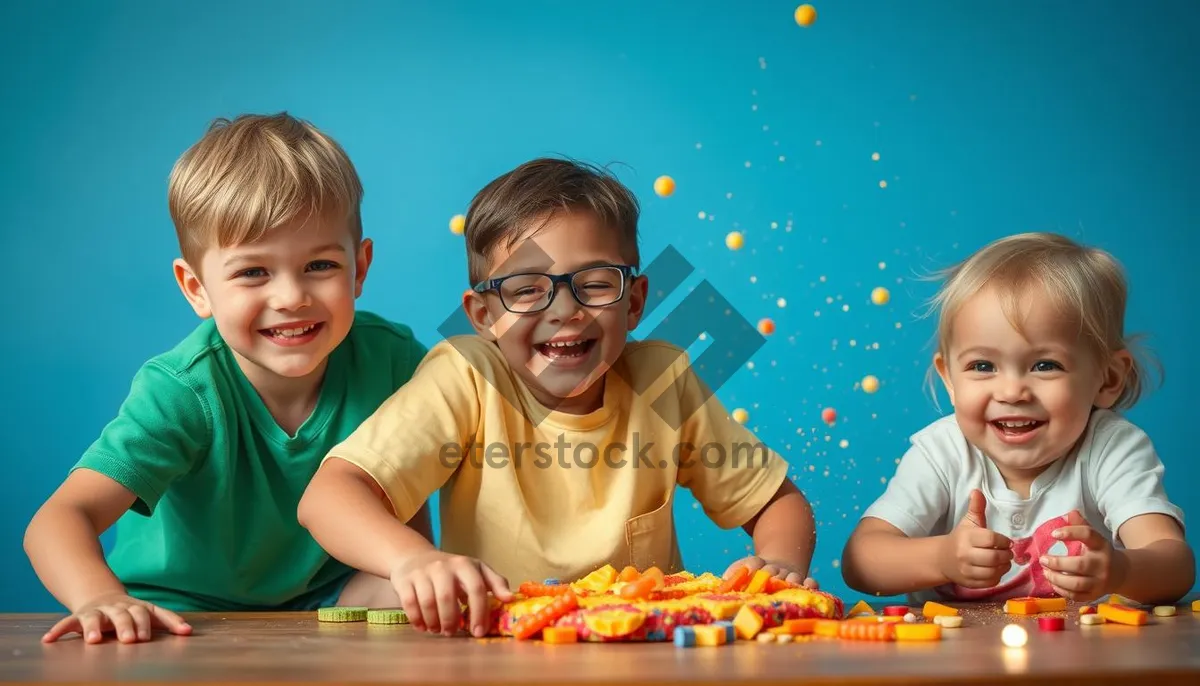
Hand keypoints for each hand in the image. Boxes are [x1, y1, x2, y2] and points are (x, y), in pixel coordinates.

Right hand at [42, 592, 191, 643]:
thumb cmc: (131, 611)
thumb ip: (169, 621)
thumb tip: (189, 632)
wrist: (101, 595)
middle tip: (129, 640)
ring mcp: (97, 611)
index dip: (146, 624)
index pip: (145, 613)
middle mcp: (117, 607)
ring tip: (92, 640)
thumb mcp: (150, 613)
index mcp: (136, 607)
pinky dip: (59, 630)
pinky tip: (49, 640)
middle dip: (126, 626)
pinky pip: (67, 622)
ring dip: (93, 628)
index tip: (146, 637)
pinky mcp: (79, 616)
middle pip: (123, 615)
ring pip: (95, 617)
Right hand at [389, 550, 513, 637]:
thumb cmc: (451, 569)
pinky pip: (409, 604)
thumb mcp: (476, 570)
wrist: (415, 557)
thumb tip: (510, 599)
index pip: (476, 588)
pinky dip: (417, 620)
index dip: (479, 612)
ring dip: (434, 623)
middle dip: (451, 621)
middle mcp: (442, 566)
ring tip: (438, 630)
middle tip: (452, 632)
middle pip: (447, 598)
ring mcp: (421, 572)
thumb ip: (495, 583)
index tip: (478, 632)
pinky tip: (423, 627)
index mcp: (464, 564)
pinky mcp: (404, 580)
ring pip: (427, 603)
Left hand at [723, 555, 818, 588]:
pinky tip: (810, 586)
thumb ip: (733, 573)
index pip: (754, 563)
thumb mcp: (742, 569)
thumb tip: (724, 580)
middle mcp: (775, 570)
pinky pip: (810, 583)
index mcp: (758, 565)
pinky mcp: (803, 583)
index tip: (748, 569)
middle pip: (772, 571)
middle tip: (768, 579)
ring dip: (789, 581)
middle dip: (769, 575)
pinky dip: (811, 584)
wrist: (780, 564)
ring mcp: (790, 576)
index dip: (751, 565)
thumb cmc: (755, 575)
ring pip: (792, 577)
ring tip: (789, 583)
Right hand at [937, 489, 1014, 588]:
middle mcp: (965, 554)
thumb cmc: (960, 538)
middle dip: (1006, 555)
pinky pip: (990, 583)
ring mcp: (966, 570)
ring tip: (1004, 561)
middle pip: (994, 558)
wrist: (941, 559)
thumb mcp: (968, 522)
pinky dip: (998, 577)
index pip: (991, 539)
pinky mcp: (969, 583)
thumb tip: (977, 490)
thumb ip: (976, 507)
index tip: (1006, 541)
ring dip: (1004, 567)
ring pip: (993, 572)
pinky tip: (997, 570)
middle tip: (1007, 553)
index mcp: (966, 537)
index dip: (1003, 541)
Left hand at [1040, 510, 1122, 601]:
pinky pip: (1076, 596)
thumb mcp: (1094, 537)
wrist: (1121, 573)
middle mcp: (1102, 564)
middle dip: (1058, 563)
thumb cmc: (1099, 552)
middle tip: (1043, 559)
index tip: (1054, 534)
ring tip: (1045, 571)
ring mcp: (1100, 582)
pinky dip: (1062, 590)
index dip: (1071, 533)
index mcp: (1101, 545)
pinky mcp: (1095, 595)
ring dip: (1057, 578)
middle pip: (1080, 565)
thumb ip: (1081, 525)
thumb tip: (1070, 512)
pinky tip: (1052, 582)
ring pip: (1077, 583)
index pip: (1088, 535)